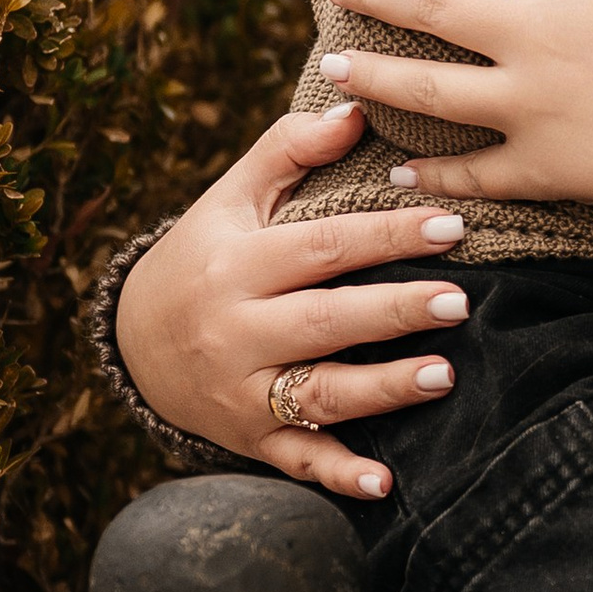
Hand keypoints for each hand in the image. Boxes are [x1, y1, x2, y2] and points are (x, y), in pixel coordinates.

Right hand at [114, 100, 478, 500]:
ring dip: (382, 390)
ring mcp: (242, 392)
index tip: (450, 225)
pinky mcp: (250, 438)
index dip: (387, 235)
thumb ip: (288, 150)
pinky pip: (297, 461)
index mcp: (237, 265)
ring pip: (318, 394)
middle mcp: (236, 331)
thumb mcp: (231, 198)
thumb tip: (356, 109)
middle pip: (324, 320)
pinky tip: (384, 482)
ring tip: (443, 374)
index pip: (322, 246)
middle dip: (393, 312)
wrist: (134, 340)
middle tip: (458, 301)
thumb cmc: (205, 255)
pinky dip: (337, 475)